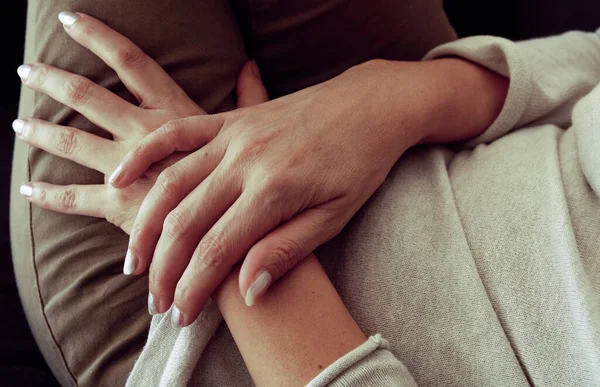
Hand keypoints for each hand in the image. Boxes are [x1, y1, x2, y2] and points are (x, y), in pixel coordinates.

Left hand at [16, 13, 265, 257]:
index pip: (132, 62)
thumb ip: (249, 98)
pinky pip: (75, 198)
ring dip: (42, 131)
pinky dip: (50, 194)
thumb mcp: (252, 130)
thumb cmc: (250, 180)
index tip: (71, 21)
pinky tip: (29, 189)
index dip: (99, 38)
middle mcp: (144, 132)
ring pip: (72, 142)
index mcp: (174, 111)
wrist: (244, 229)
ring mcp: (128, 168)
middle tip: (26, 71)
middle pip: (88, 97)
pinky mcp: (120, 205)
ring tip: (19, 124)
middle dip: (54, 81)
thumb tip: (250, 66)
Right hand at [107, 58, 490, 325]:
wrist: (371, 105)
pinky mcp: (230, 118)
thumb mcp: (335, 215)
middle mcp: (245, 161)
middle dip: (164, 268)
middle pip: (185, 222)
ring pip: (170, 181)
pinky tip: (119, 176)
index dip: (194, 287)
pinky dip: (145, 154)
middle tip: (156, 301)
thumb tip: (248, 290)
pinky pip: (176, 132)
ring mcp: (234, 135)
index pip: (218, 250)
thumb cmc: (360, 163)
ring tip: (133, 260)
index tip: (181, 313)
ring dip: (144, 224)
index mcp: (275, 191)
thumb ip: (288, 250)